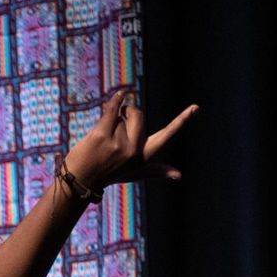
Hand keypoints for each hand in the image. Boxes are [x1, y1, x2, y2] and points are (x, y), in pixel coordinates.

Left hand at [64, 89, 197, 192]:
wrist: (80, 180)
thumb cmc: (108, 174)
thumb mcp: (135, 173)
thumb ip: (156, 171)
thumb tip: (179, 175)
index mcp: (143, 157)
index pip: (166, 136)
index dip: (181, 121)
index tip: (196, 108)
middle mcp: (133, 151)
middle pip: (138, 115)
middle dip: (128, 113)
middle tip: (116, 127)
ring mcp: (118, 143)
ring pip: (121, 114)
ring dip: (112, 119)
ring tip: (103, 139)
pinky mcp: (102, 135)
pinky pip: (112, 108)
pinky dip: (115, 100)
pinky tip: (118, 96)